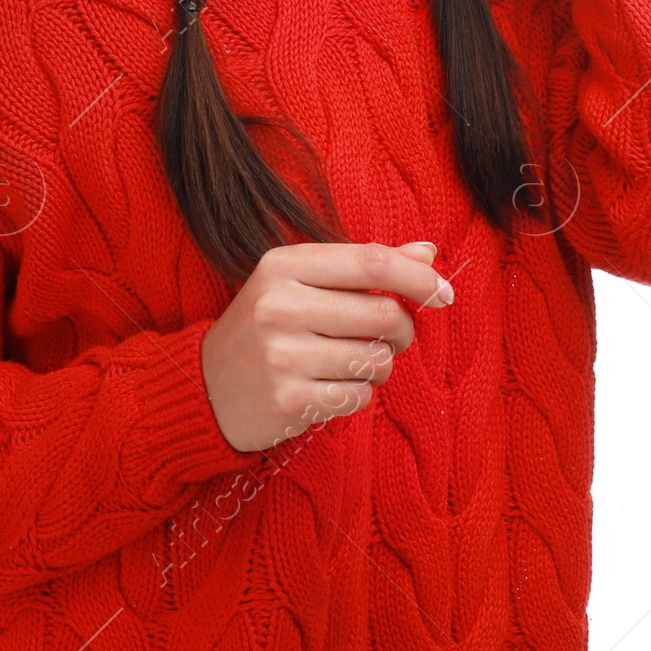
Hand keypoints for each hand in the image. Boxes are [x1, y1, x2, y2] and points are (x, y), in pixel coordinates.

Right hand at [199, 240, 452, 452]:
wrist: (205, 387)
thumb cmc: (266, 326)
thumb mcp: (302, 283)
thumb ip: (363, 267)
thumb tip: (427, 251)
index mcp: (285, 265)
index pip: (371, 261)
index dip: (418, 277)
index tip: (445, 293)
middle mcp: (280, 304)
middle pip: (383, 313)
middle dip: (402, 330)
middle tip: (391, 337)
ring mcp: (282, 353)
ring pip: (377, 359)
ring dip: (379, 365)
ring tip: (352, 363)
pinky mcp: (289, 398)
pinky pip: (359, 395)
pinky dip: (358, 393)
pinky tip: (330, 386)